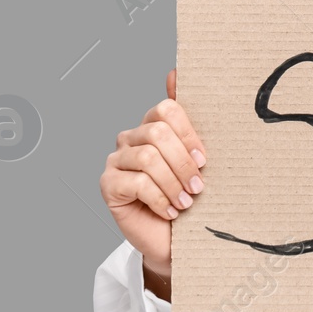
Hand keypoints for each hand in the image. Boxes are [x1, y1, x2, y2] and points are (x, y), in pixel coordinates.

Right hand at [97, 68, 208, 283]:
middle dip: (183, 162)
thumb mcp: (198, 159)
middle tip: (198, 186)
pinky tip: (169, 211)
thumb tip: (176, 71)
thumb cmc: (190, 197)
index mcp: (153, 126)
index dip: (189, 133)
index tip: (204, 159)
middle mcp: (131, 138)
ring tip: (186, 201)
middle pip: (157, 132)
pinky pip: (136, 182)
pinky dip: (159, 198)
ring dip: (173, 183)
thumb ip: (190, 119)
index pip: (167, 109)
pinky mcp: (108, 185)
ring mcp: (115, 161)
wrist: (175, 240)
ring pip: (147, 158)